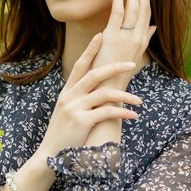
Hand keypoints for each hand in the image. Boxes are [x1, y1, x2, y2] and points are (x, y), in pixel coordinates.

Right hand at [37, 33, 141, 156]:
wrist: (51, 155)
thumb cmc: (63, 135)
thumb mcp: (67, 112)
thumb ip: (78, 99)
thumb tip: (95, 90)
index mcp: (66, 92)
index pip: (79, 65)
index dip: (90, 50)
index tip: (100, 35)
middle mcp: (69, 97)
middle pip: (94, 74)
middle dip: (115, 67)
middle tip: (132, 64)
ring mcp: (75, 108)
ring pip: (104, 93)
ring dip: (125, 95)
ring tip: (139, 101)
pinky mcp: (82, 122)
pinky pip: (107, 112)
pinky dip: (122, 112)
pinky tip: (133, 115)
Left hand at [91, 0, 155, 88]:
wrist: (108, 90)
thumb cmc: (116, 74)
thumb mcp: (134, 56)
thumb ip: (144, 39)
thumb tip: (153, 26)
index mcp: (142, 41)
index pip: (147, 13)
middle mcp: (137, 38)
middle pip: (143, 6)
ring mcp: (126, 37)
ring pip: (133, 7)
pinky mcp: (113, 38)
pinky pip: (118, 13)